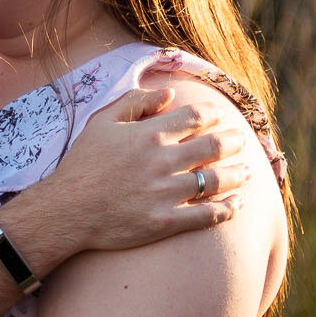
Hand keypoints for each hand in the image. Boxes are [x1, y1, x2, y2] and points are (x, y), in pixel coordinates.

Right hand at [26, 86, 250, 252]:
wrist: (67, 210)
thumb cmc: (83, 164)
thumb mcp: (102, 122)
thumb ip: (136, 103)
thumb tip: (169, 94)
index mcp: (148, 134)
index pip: (194, 118)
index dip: (213, 115)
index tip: (220, 115)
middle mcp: (162, 162)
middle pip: (212, 147)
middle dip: (234, 141)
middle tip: (242, 140)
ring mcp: (166, 193)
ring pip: (215, 181)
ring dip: (238, 174)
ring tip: (248, 171)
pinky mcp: (166, 222)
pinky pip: (207, 215)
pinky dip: (228, 208)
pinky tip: (238, 204)